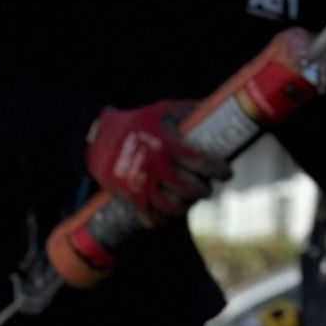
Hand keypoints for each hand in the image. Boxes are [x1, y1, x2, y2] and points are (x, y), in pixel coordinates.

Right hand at [86, 100, 225, 217]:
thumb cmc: (135, 122)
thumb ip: (188, 111)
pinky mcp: (130, 198)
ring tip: (189, 201)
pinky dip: (163, 219)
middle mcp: (157, 168)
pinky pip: (151, 218)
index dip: (219, 170)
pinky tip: (168, 214)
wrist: (98, 139)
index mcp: (168, 146)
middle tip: (207, 188)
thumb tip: (216, 105)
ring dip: (186, 206)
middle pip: (190, 189)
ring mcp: (142, 185)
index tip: (227, 173)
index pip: (202, 162)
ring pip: (173, 207)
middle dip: (204, 190)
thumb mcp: (162, 109)